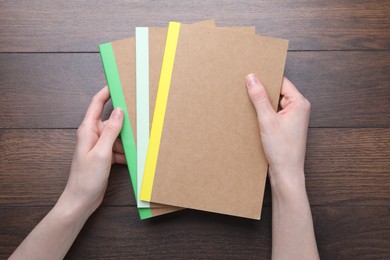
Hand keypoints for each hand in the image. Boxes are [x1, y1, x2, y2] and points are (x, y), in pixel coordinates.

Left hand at [62, 86, 125, 215]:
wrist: (81, 200)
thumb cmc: (86, 178)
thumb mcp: (102, 152)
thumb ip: (111, 131)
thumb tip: (118, 111)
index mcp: (88, 130)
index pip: (97, 103)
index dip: (107, 91)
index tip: (118, 82)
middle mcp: (93, 135)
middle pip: (111, 120)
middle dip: (124, 122)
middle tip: (138, 118)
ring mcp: (99, 146)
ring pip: (117, 135)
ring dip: (126, 141)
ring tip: (136, 145)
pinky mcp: (104, 156)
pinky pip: (118, 148)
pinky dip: (124, 152)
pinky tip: (130, 158)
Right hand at [245, 74, 310, 188]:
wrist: (286, 173)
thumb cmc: (282, 150)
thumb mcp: (267, 120)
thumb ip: (259, 97)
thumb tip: (252, 78)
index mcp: (300, 103)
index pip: (282, 81)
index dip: (266, 78)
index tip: (251, 76)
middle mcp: (298, 108)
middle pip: (277, 91)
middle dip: (262, 91)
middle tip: (247, 90)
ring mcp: (293, 118)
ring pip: (274, 103)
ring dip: (262, 104)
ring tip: (249, 105)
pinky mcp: (286, 127)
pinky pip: (273, 113)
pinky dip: (264, 113)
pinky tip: (253, 117)